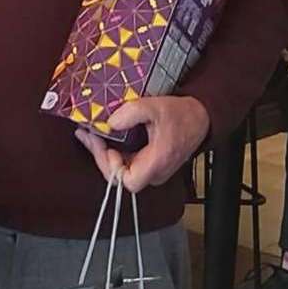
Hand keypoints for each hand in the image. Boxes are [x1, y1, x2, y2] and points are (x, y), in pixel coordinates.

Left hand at [75, 96, 209, 192]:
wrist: (199, 118)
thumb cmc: (180, 114)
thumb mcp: (154, 106)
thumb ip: (131, 113)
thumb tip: (110, 123)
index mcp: (158, 162)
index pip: (129, 182)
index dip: (113, 168)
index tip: (108, 146)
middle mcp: (154, 171)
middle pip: (119, 177)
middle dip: (100, 156)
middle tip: (88, 135)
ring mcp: (150, 169)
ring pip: (120, 170)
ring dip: (103, 153)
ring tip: (89, 133)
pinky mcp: (147, 163)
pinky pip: (125, 163)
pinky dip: (111, 150)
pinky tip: (101, 136)